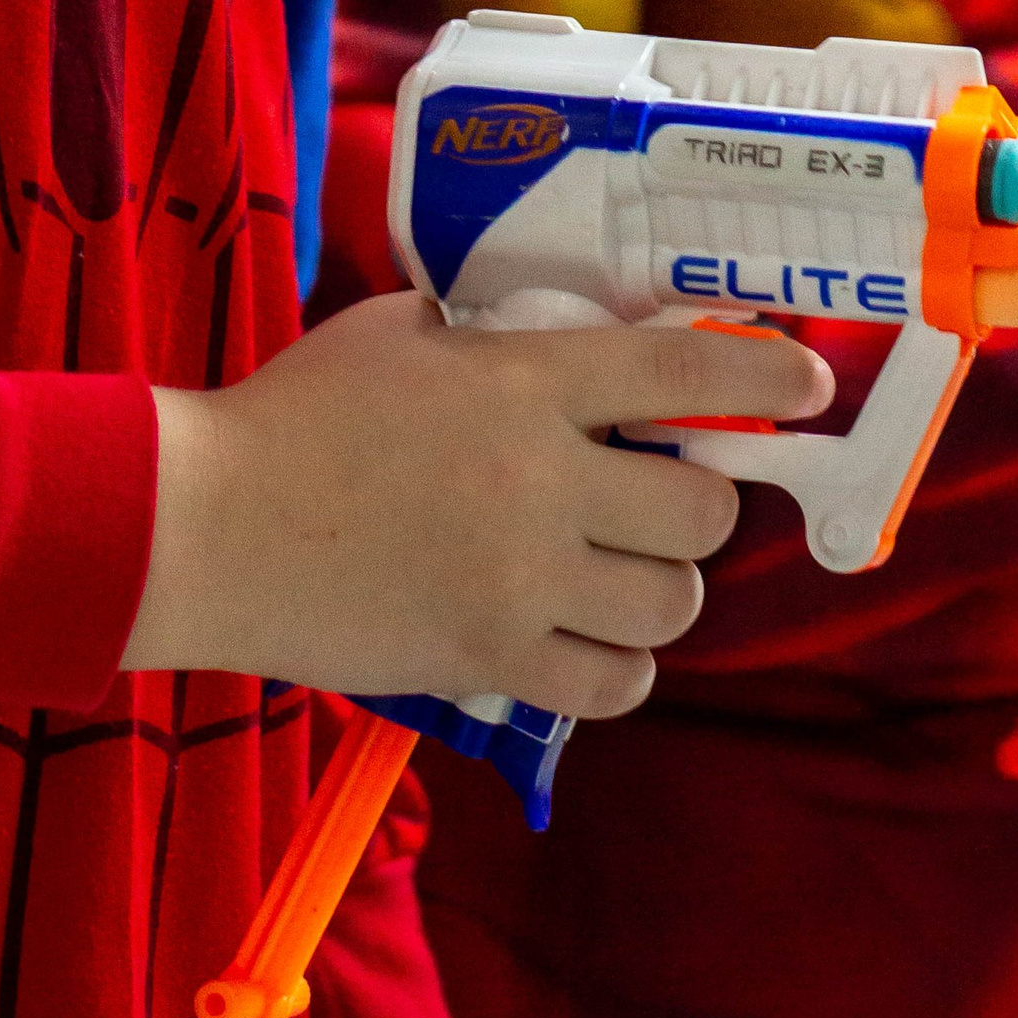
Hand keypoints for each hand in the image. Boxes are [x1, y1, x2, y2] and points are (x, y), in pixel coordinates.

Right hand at [125, 292, 831, 717]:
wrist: (211, 524)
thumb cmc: (292, 412)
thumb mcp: (396, 333)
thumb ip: (484, 335)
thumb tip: (557, 338)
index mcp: (522, 383)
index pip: (678, 373)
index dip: (763, 378)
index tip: (807, 384)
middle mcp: (543, 481)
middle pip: (700, 515)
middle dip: (699, 507)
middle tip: (663, 501)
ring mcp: (522, 580)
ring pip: (672, 605)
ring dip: (659, 589)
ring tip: (617, 575)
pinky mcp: (492, 660)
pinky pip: (614, 683)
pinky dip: (616, 665)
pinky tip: (584, 639)